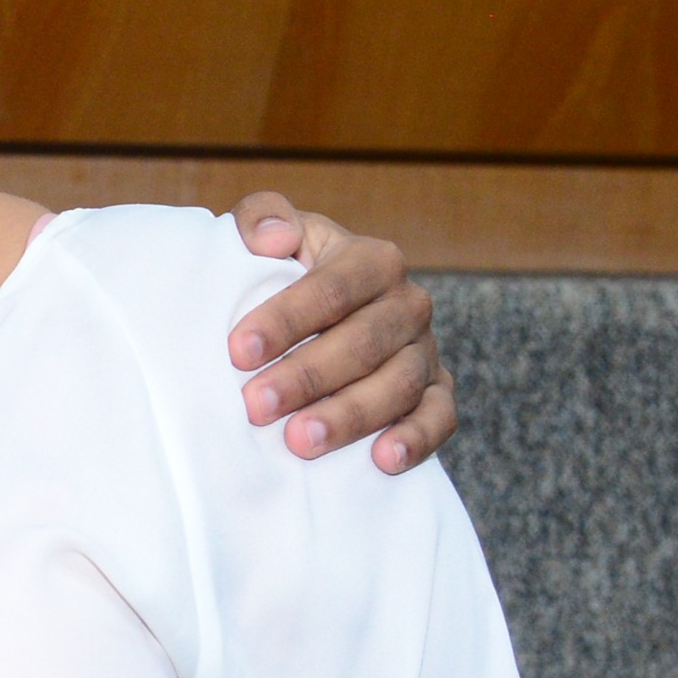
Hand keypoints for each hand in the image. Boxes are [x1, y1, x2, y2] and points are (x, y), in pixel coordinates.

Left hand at [227, 194, 454, 472]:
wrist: (321, 314)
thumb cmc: (286, 272)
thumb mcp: (270, 232)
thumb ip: (263, 217)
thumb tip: (275, 237)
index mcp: (372, 260)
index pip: (332, 289)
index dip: (286, 320)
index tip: (238, 352)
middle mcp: (408, 304)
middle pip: (363, 343)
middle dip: (307, 377)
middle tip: (256, 406)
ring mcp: (426, 350)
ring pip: (398, 385)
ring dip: (349, 416)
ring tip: (299, 441)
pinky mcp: (438, 392)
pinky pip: (439, 417)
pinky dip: (416, 440)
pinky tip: (382, 460)